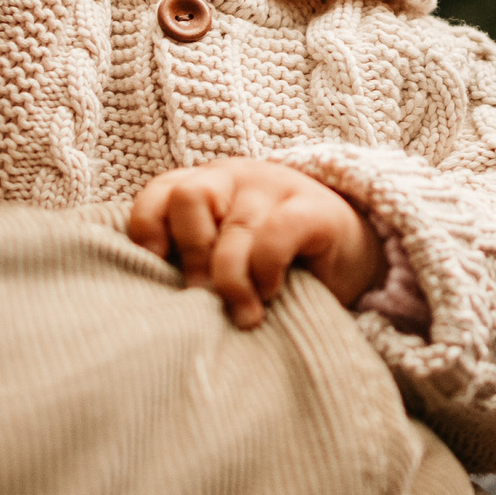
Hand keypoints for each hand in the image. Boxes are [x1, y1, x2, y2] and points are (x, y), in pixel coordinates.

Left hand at [127, 160, 382, 327]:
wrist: (349, 254)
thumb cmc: (270, 264)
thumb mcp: (221, 259)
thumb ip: (190, 265)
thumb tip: (153, 302)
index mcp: (203, 187)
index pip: (159, 193)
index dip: (146, 229)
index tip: (155, 269)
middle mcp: (233, 178)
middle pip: (189, 198)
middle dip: (191, 253)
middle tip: (201, 297)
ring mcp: (274, 187)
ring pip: (235, 228)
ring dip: (233, 280)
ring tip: (244, 316)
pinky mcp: (314, 208)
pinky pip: (277, 233)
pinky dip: (266, 268)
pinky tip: (270, 292)